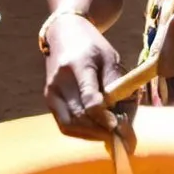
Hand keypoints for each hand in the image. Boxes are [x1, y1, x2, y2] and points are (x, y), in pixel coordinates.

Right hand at [43, 14, 136, 148]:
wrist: (64, 34)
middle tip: (122, 138)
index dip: (103, 116)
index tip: (118, 125)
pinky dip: (81, 132)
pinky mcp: (49, 100)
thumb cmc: (92, 46)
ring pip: (69, 125)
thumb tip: (124, 114)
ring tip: (111, 137)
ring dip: (91, 135)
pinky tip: (96, 132)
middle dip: (101, 131)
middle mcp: (60, 81)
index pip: (89, 97)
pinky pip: (64, 124)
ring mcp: (51, 92)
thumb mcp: (110, 57)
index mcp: (78, 65)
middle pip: (79, 116)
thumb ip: (116, 84)